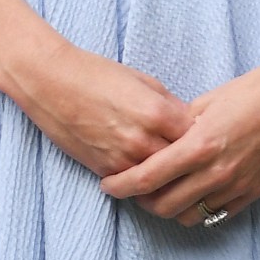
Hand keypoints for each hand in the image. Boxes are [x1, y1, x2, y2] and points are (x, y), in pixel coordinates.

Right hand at [7, 42, 191, 179]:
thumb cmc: (95, 73)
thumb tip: (189, 122)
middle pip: (183, 164)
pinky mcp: (105, 169)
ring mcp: (123, 158)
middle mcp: (144, 139)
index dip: (205, 138)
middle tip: (197, 163)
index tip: (209, 139)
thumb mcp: (142, 80)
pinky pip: (134, 186)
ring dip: (169, 179)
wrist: (49, 81)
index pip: (198, 138)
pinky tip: (150, 178)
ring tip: (178, 176)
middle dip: (191, 163)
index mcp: (158, 112)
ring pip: (160, 182)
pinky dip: (144, 184)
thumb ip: (169, 104)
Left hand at [97, 32, 259, 225]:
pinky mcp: (253, 194)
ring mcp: (236, 187)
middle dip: (141, 201)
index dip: (121, 185)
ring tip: (160, 193)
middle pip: (163, 205)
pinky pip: (216, 214)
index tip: (108, 185)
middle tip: (132, 190)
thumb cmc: (252, 92)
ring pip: (189, 216)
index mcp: (200, 146)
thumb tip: (153, 141)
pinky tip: (191, 194)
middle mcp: (217, 172)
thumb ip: (176, 127)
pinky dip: (198, 209)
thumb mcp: (205, 103)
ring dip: (169, 208)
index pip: (147, 178)